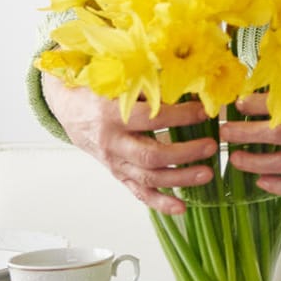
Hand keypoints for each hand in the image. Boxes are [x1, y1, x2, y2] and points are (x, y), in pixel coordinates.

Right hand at [42, 74, 216, 213]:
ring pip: (149, 178)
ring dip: (180, 179)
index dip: (180, 116)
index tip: (205, 111)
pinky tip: (182, 208)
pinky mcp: (118, 174)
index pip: (151, 119)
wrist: (69, 109)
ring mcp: (115, 162)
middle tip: (211, 146)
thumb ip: (143, 78)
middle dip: (184, 153)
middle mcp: (112, 143)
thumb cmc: (95, 88)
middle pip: (151, 155)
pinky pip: (139, 193)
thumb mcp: (114, 77)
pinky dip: (160, 203)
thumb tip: (181, 72)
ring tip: (207, 174)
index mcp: (111, 114)